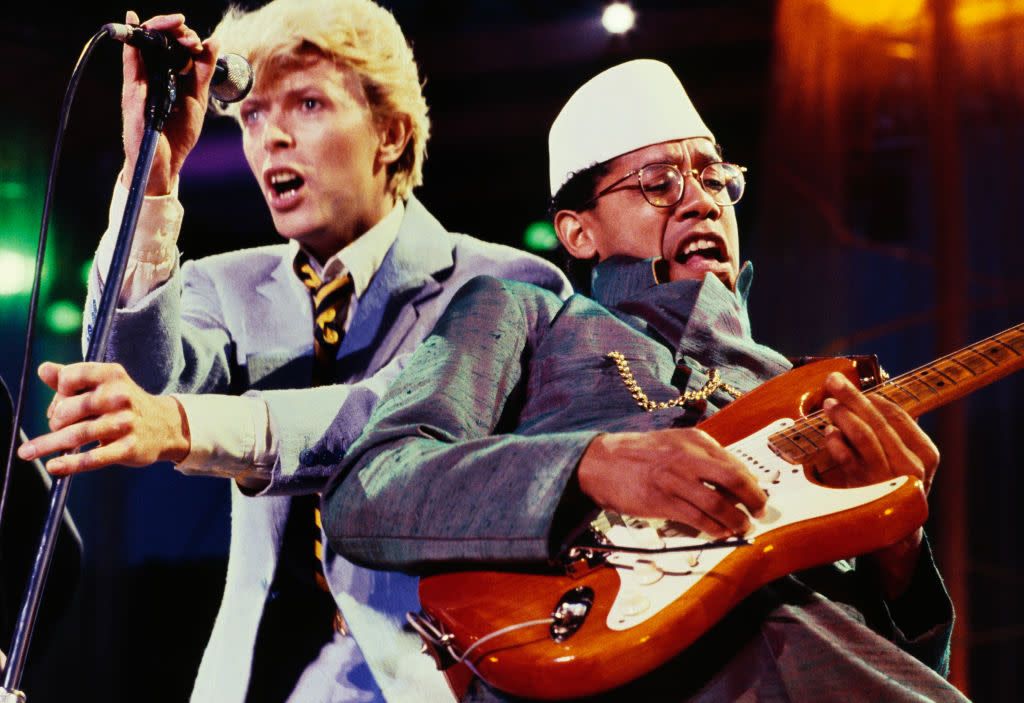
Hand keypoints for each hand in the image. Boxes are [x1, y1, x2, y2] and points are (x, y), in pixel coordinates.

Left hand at [16, 362, 190, 475]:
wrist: (166, 426)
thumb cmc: (125, 405)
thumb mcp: (104, 384)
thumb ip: (72, 377)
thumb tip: (43, 370)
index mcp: (112, 375)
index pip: (69, 379)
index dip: (58, 393)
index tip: (60, 404)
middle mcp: (120, 396)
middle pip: (69, 409)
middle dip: (55, 422)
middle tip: (58, 429)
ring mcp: (126, 423)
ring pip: (76, 434)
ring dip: (48, 444)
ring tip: (28, 452)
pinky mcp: (129, 448)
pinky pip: (93, 458)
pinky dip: (70, 464)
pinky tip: (54, 466)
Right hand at [120, 10, 220, 194]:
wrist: (165, 163)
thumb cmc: (177, 134)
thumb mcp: (197, 99)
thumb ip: (203, 72)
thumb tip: (213, 41)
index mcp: (168, 75)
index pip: (173, 43)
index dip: (185, 36)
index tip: (200, 43)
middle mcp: (151, 75)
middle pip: (156, 38)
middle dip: (173, 27)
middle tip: (188, 31)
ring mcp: (140, 83)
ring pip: (143, 45)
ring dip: (159, 29)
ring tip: (175, 23)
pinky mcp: (133, 95)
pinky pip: (131, 65)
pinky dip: (133, 45)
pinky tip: (135, 24)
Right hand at [577, 427, 767, 538]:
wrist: (601, 462)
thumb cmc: (638, 455)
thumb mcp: (672, 442)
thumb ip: (701, 456)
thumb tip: (732, 480)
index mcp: (693, 440)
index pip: (734, 463)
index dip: (752, 483)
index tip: (758, 495)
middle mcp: (687, 457)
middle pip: (734, 480)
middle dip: (754, 500)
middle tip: (760, 511)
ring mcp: (674, 480)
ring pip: (718, 504)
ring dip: (737, 520)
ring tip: (742, 527)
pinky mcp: (662, 501)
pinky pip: (697, 519)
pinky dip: (715, 529)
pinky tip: (720, 533)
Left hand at [819, 371, 938, 493]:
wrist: (895, 535)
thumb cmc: (896, 486)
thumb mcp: (906, 460)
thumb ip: (895, 433)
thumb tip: (872, 397)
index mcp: (926, 453)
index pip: (898, 415)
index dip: (873, 398)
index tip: (855, 386)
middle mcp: (911, 465)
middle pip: (879, 421)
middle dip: (853, 397)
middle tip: (832, 381)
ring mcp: (888, 478)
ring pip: (863, 436)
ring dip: (843, 415)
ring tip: (828, 404)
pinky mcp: (865, 490)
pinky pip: (846, 459)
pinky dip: (835, 442)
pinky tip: (828, 432)